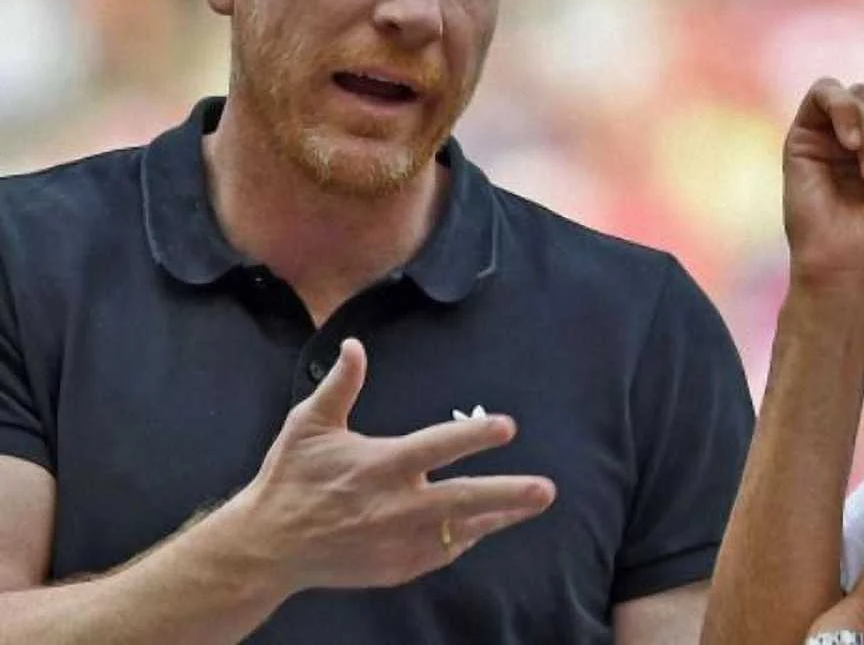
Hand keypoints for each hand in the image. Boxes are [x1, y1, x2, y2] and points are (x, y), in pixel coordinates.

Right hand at [230, 338, 555, 592]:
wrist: (268, 546)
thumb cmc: (291, 478)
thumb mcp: (309, 424)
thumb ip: (341, 385)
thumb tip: (355, 344)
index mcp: (379, 465)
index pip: (436, 447)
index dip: (473, 437)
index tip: (508, 427)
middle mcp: (394, 506)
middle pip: (463, 500)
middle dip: (508, 493)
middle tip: (546, 488)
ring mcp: (399, 541)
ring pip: (463, 530)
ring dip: (501, 517)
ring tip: (534, 504)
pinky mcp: (397, 567)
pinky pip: (444, 551)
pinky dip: (468, 536)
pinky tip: (488, 523)